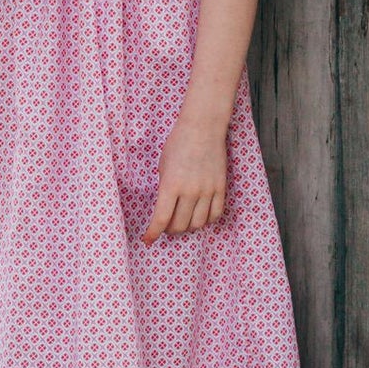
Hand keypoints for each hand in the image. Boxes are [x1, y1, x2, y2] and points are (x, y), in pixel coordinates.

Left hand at [142, 117, 227, 242]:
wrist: (203, 127)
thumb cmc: (178, 144)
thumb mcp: (163, 167)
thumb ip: (165, 189)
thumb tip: (165, 210)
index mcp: (171, 184)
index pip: (161, 219)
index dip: (153, 234)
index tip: (147, 240)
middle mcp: (190, 191)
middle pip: (180, 225)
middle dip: (169, 231)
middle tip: (165, 228)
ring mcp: (207, 190)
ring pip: (198, 224)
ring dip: (188, 228)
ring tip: (182, 223)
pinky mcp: (221, 188)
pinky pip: (215, 214)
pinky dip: (206, 221)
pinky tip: (199, 217)